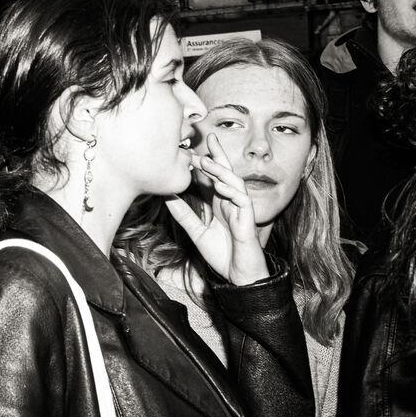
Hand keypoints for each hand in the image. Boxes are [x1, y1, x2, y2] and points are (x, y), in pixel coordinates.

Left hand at [166, 134, 269, 285]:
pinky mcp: (248, 221)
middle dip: (218, 156)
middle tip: (206, 140)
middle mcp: (231, 203)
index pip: (214, 177)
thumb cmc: (221, 253)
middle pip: (227, 173)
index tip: (193, 146)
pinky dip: (233, 192)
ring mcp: (241, 210)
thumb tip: (167, 197)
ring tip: (208, 162)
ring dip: (222, 172)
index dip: (207, 160)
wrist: (238, 276)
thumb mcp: (196, 231)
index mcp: (219, 203)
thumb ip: (184, 214)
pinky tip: (222, 186)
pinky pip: (243, 201)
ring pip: (235, 183)